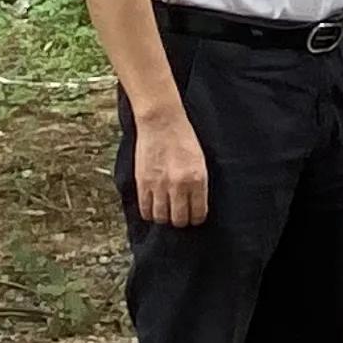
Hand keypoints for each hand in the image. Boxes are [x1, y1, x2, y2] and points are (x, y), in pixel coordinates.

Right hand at [130, 108, 210, 228]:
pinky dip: (149, 212)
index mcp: (197, 179)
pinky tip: (153, 206)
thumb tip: (195, 205)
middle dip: (181, 221)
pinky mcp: (143, 183)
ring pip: (161, 218)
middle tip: (180, 215)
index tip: (194, 217)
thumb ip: (198, 184)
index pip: (198, 213)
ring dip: (164, 217)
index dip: (196, 218)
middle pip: (179, 220)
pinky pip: (145, 209)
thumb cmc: (183, 138)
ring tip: (166, 211)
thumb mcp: (200, 161)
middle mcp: (178, 185)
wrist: (161, 121)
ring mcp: (159, 185)